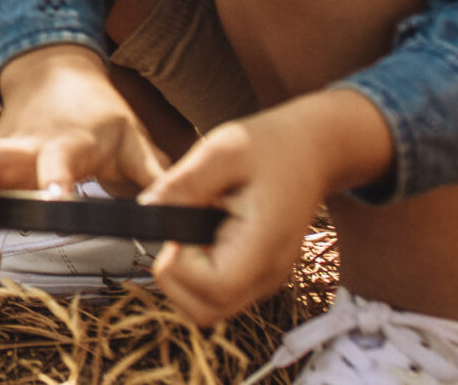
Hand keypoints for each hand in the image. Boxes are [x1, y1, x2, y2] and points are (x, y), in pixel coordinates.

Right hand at [0, 45, 167, 280]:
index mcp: (69, 139)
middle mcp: (26, 144)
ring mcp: (2, 150)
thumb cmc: (98, 112)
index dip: (54, 180)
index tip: (57, 206)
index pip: (57, 158)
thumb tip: (184, 215)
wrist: (54, 72)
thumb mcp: (134, 137)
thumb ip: (156, 176)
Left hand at [144, 93, 380, 324]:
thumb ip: (184, 182)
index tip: (177, 225)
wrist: (311, 151)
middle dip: (174, 276)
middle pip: (205, 311)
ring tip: (188, 231)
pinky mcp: (257, 275)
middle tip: (177, 230)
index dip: (180, 263)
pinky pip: (218, 294)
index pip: (212, 288)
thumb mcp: (222, 151)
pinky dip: (197, 274)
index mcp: (264, 245)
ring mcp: (265, 279)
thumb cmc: (270, 146)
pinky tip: (201, 236)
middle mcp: (268, 274)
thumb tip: (146, 208)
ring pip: (209, 309)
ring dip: (183, 277)